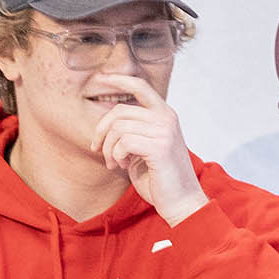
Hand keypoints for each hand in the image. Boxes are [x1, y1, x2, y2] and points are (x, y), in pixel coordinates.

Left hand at [89, 73, 206, 223]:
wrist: (180, 201)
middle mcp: (166, 118)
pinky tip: (124, 166)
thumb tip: (106, 120)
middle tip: (98, 150)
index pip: (141, 87)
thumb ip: (131, 129)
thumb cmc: (158, 176)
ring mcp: (165, 131)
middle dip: (101, 131)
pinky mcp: (160, 146)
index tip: (101, 77)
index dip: (120, 80)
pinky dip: (116, 156)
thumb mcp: (142, 147)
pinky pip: (123, 142)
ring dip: (108, 149)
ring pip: (118, 128)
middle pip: (119, 111)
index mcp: (164, 115)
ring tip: (115, 163)